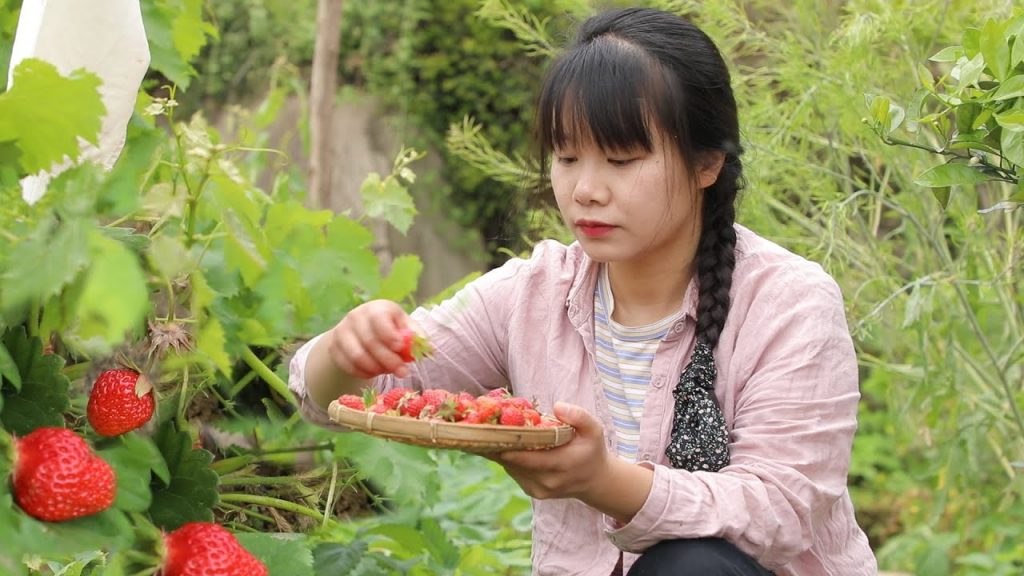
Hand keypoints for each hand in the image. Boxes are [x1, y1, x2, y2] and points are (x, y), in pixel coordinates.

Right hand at [327, 299, 418, 378]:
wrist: (358, 330)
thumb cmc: (388, 327)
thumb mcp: (403, 325)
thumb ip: (415, 336)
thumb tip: (430, 350)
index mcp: (376, 308)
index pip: (379, 320)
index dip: (389, 335)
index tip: (399, 348)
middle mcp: (356, 316)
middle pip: (370, 342)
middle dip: (389, 360)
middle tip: (403, 373)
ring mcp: (342, 331)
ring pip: (357, 356)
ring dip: (376, 368)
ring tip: (388, 372)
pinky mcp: (334, 347)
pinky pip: (348, 365)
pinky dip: (363, 373)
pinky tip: (374, 373)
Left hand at [494, 402, 612, 500]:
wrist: (595, 480)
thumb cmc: (591, 449)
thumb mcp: (594, 429)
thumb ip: (579, 416)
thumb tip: (556, 407)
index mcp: (563, 464)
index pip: (530, 459)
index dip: (509, 447)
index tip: (493, 433)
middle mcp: (549, 481)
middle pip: (515, 463)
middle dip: (499, 445)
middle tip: (483, 427)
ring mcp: (540, 490)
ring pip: (511, 468)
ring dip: (501, 450)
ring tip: (490, 432)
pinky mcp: (533, 492)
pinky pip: (514, 472)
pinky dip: (508, 459)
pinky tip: (504, 444)